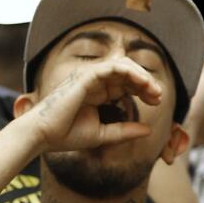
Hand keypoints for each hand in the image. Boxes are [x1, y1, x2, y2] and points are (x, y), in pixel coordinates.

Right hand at [25, 59, 161, 153]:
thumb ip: (125, 131)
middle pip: (128, 73)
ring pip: (123, 66)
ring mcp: (90, 77)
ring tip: (153, 90)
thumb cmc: (67, 135)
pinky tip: (142, 84)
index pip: (127, 84)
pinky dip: (131, 72)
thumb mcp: (104, 134)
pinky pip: (114, 66)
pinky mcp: (86, 76)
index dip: (144, 90)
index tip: (157, 102)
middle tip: (158, 96)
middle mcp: (95, 82)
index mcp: (99, 93)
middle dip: (146, 82)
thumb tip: (148, 130)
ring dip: (142, 76)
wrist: (44, 136)